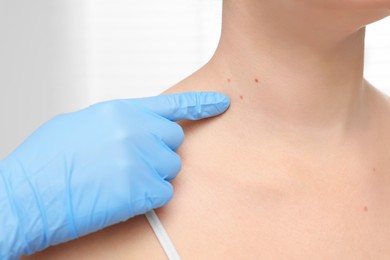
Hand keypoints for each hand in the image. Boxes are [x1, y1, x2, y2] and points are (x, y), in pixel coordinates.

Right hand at [0, 91, 229, 258]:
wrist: (27, 193)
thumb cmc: (48, 160)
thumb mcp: (83, 124)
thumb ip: (118, 123)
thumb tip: (136, 129)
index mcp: (122, 112)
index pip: (172, 105)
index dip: (201, 104)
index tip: (223, 103)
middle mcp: (136, 131)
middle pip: (174, 142)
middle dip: (160, 152)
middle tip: (132, 162)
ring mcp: (140, 160)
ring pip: (171, 169)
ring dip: (152, 176)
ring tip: (118, 180)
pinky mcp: (141, 191)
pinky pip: (165, 193)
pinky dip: (148, 197)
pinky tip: (121, 196)